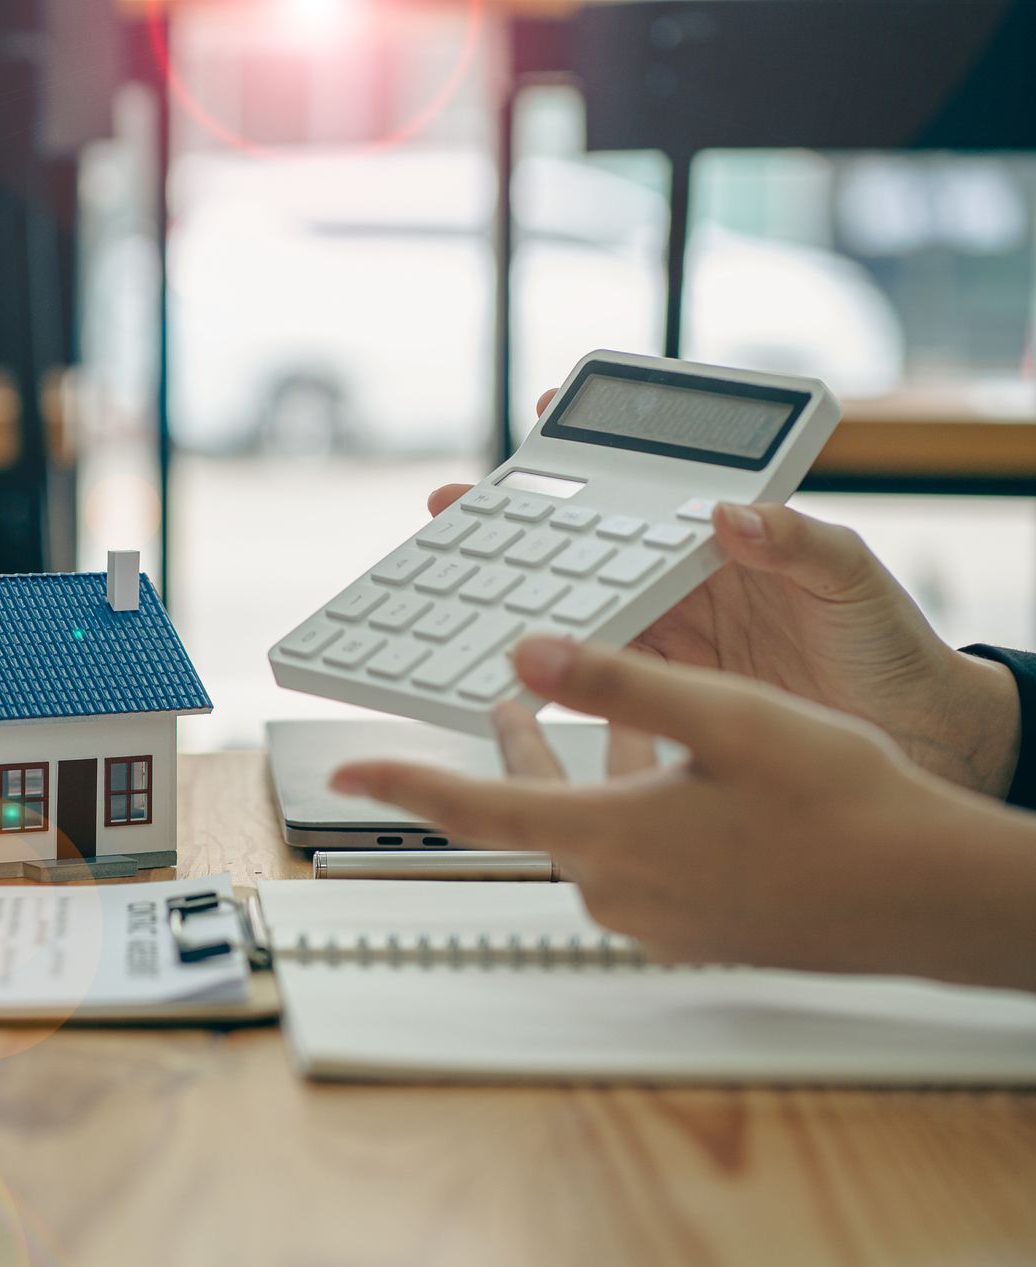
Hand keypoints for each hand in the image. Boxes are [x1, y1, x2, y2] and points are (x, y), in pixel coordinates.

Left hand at [332, 636, 1035, 992]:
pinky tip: (665, 762)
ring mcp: (659, 915)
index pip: (472, 810)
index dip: (401, 787)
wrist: (932, 900)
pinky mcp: (696, 923)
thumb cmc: (843, 809)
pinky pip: (635, 852)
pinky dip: (631, 801)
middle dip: (511, 751)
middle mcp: (619, 889)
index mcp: (608, 838)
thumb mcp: (723, 718)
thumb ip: (616, 684)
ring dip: (581, 768)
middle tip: (493, 703)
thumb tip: (528, 652)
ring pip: (589, 827)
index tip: (343, 778)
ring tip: (581, 710)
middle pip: (531, 812)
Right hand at [427, 389, 1021, 796]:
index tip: (541, 417)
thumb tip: (732, 511)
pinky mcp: (664, 700)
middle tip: (456, 504)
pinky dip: (550, 671)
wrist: (918, 741)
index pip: (644, 488)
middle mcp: (685, 586)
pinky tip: (507, 662)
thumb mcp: (854, 578)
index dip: (592, 453)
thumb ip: (799, 540)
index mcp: (722, 542)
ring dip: (516, 596)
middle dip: (515, 523)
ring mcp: (669, 643)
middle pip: (585, 548)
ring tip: (458, 577)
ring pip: (577, 611)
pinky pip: (596, 680)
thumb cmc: (895, 648)